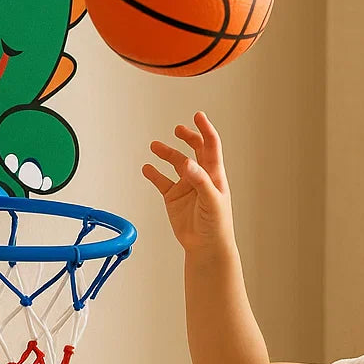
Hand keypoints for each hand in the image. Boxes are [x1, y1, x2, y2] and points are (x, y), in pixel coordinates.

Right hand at [142, 111, 234, 252]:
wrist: (206, 247)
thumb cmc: (216, 225)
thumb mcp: (211, 201)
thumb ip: (200, 181)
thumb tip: (187, 162)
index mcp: (214, 174)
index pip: (211, 146)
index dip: (205, 130)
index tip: (198, 116)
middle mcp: (200, 177)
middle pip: (194, 149)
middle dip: (187, 137)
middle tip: (178, 129)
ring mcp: (186, 186)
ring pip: (175, 163)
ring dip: (166, 153)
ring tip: (154, 146)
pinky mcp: (173, 197)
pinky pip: (161, 181)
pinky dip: (153, 173)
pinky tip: (147, 168)